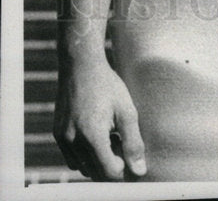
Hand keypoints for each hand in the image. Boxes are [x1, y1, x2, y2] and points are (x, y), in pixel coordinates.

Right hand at [54, 56, 146, 180]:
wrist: (81, 64)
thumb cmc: (107, 85)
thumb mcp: (126, 111)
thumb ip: (134, 143)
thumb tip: (139, 171)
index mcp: (92, 136)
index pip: (109, 172)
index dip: (124, 168)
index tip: (129, 152)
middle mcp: (73, 141)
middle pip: (95, 173)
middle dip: (110, 164)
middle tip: (119, 141)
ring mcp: (63, 138)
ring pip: (82, 168)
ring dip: (97, 161)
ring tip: (108, 136)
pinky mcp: (57, 133)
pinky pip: (71, 157)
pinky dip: (84, 154)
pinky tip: (95, 134)